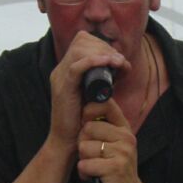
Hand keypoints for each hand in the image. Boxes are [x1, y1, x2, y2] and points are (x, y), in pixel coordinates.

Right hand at [49, 31, 127, 147]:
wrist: (68, 141)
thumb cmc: (83, 120)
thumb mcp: (95, 93)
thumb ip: (103, 79)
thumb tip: (122, 65)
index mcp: (67, 69)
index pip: (82, 41)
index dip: (102, 45)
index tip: (119, 58)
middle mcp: (61, 69)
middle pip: (82, 41)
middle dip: (106, 48)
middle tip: (122, 62)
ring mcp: (60, 77)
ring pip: (79, 50)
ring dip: (104, 53)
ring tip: (119, 63)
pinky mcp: (63, 88)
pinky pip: (77, 67)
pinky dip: (94, 61)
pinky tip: (109, 63)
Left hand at [77, 99, 150, 182]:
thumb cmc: (117, 170)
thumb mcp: (115, 145)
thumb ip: (103, 128)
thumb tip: (82, 111)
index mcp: (124, 128)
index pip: (105, 105)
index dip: (89, 113)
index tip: (87, 126)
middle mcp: (125, 137)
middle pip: (87, 128)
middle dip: (83, 144)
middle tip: (93, 156)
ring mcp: (121, 152)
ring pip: (83, 147)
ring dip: (84, 160)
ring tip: (95, 167)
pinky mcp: (114, 168)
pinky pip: (84, 164)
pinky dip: (85, 173)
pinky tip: (94, 176)